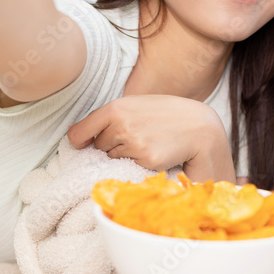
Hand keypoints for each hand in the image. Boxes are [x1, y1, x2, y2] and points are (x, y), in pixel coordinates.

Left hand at [66, 95, 235, 182]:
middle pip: (99, 147)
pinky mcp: (146, 160)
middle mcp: (121, 125)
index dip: (79, 140)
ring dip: (125, 155)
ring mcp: (134, 143)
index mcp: (116, 107)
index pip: (80, 132)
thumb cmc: (165, 115)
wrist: (199, 126)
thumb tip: (75, 135)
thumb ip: (108, 117)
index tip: (80, 144)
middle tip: (137, 135)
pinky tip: (156, 153)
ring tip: (148, 142)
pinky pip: (130, 167)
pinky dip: (140, 164)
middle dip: (112, 145)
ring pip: (113, 159)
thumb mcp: (136, 106)